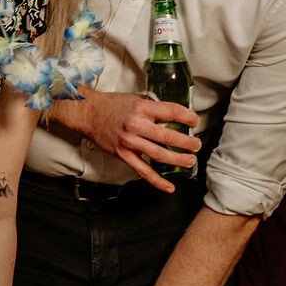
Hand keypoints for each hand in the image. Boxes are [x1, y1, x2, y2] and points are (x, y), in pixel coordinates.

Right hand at [51, 88, 201, 193]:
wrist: (88, 113)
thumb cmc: (112, 105)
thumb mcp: (135, 99)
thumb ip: (153, 107)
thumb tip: (172, 113)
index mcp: (142, 108)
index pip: (172, 112)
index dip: (188, 117)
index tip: (195, 121)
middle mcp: (137, 125)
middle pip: (168, 137)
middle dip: (187, 143)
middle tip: (197, 145)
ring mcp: (130, 142)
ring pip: (159, 155)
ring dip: (178, 160)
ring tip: (190, 161)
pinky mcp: (123, 154)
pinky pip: (143, 170)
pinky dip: (157, 180)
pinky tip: (169, 186)